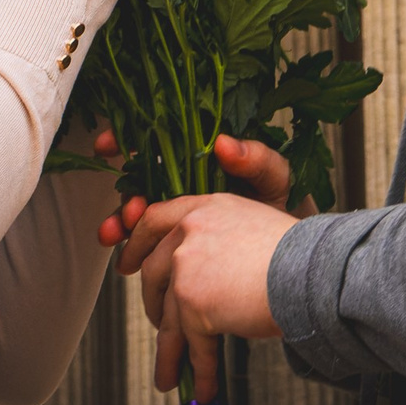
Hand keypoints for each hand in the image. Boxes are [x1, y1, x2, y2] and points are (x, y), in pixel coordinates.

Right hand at [97, 134, 293, 245]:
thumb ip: (257, 159)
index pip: (156, 143)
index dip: (126, 140)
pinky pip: (149, 250)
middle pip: (139, 184)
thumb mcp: (278, 180)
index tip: (106, 145)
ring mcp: (179, 220)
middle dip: (124, 194)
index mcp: (201, 162)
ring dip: (121, 225)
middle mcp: (183, 187)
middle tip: (129, 210)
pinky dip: (132, 253)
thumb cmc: (290, 212)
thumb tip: (223, 144)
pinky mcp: (179, 251)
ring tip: (118, 235)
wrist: (299, 262)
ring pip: (138, 218)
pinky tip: (126, 263)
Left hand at [117, 187, 294, 396]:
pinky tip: (203, 387)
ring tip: (168, 377)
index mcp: (204, 207)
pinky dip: (199, 370)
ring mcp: (187, 266)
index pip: (155, 220)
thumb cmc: (298, 254)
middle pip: (153, 274)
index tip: (127, 265)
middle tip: (156, 327)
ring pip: (168, 318)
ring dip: (169, 354)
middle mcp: (190, 231)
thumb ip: (218, 239)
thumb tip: (200, 274)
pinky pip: (193, 344)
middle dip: (152, 307)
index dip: (136, 245)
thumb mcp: (251, 225)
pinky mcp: (194, 302)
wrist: (312, 272)